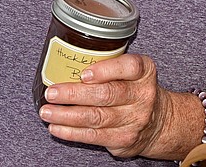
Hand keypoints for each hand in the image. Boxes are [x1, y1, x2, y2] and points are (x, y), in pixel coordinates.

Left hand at [38, 53, 175, 158]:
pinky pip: (94, 136)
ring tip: (47, 111)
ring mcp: (134, 119)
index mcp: (145, 72)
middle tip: (53, 92)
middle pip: (107, 94)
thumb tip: (68, 67)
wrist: (158, 122)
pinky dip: (72, 132)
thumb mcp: (133, 72)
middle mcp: (143, 95)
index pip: (130, 67)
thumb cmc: (135, 91)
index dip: (106, 70)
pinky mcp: (124, 139)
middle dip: (75, 94)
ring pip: (96, 117)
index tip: (84, 74)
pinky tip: (57, 127)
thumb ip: (110, 66)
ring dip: (67, 115)